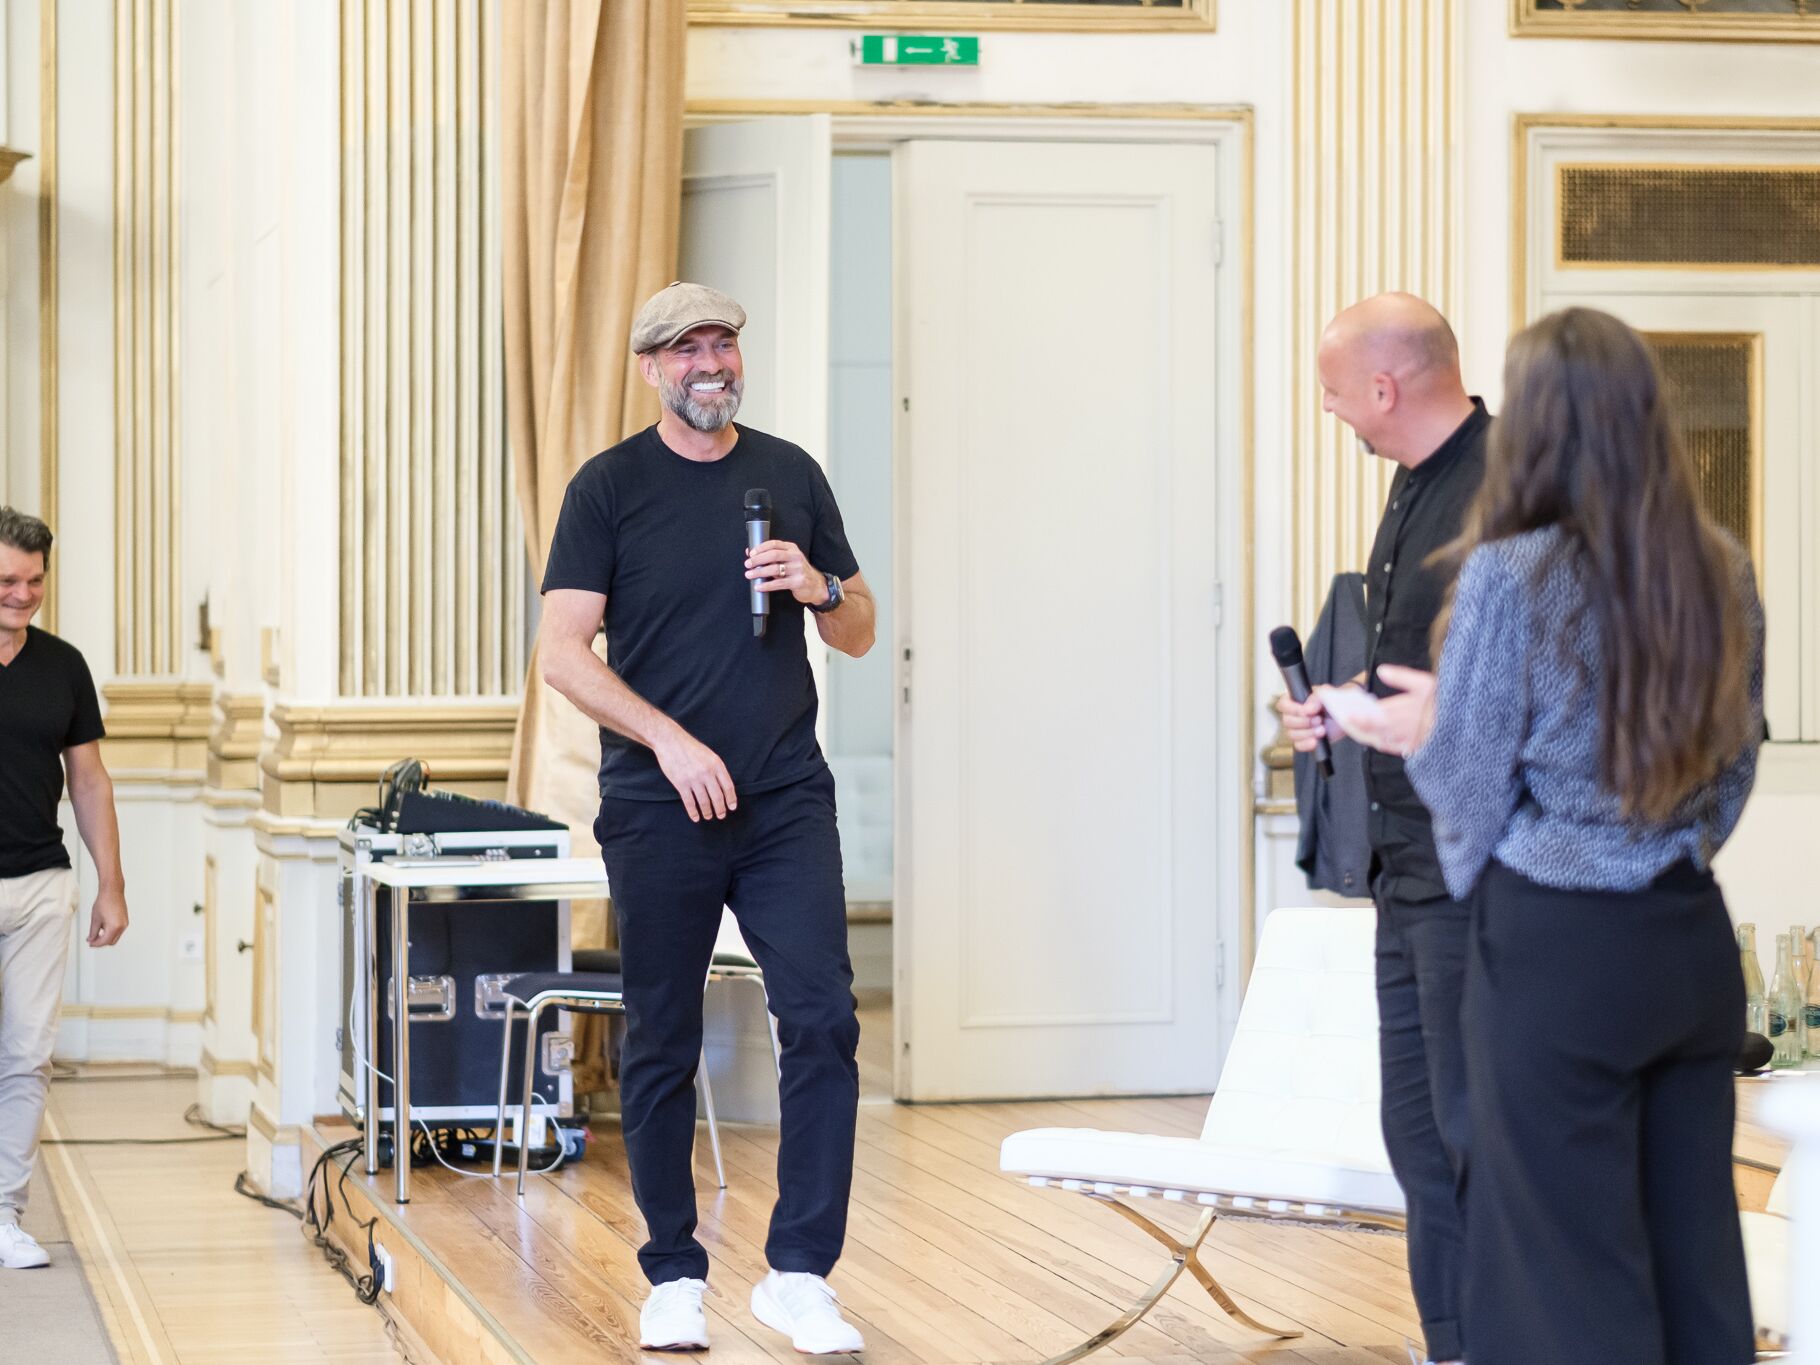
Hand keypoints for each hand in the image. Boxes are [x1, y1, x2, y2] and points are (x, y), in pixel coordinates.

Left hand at [88, 887, 128, 946]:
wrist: (112, 891)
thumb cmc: (104, 902)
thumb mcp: (95, 919)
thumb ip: (93, 932)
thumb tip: (91, 939)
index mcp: (114, 927)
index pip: (104, 942)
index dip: (96, 944)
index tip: (90, 943)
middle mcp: (122, 927)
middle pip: (111, 942)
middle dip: (101, 942)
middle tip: (93, 940)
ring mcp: (125, 924)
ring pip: (115, 937)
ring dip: (106, 937)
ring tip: (97, 933)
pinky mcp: (125, 920)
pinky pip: (118, 931)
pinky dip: (111, 932)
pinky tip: (103, 927)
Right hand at [653, 730, 737, 822]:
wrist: (670, 741)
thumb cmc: (690, 748)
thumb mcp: (709, 754)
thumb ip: (716, 769)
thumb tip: (723, 787)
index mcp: (716, 764)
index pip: (728, 786)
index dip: (731, 799)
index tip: (732, 807)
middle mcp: (706, 772)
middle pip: (717, 796)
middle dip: (720, 809)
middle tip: (721, 816)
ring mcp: (693, 779)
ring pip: (704, 801)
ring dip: (707, 812)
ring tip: (709, 816)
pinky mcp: (681, 783)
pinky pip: (689, 802)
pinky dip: (693, 812)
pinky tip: (696, 817)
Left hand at [745, 540, 829, 606]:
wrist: (815, 585)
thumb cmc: (797, 572)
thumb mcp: (787, 560)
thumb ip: (770, 556)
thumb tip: (749, 552)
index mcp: (792, 548)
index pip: (774, 544)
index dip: (761, 548)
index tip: (751, 553)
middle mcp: (795, 557)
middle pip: (773, 555)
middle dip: (758, 560)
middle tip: (748, 564)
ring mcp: (798, 569)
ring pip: (775, 569)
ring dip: (760, 572)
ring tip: (750, 575)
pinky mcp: (798, 582)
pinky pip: (779, 583)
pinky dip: (766, 585)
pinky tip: (759, 587)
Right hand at [1274, 689, 1330, 752]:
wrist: (1344, 716)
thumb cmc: (1333, 702)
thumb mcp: (1326, 694)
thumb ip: (1315, 697)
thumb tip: (1307, 708)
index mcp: (1295, 700)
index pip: (1283, 704)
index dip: (1293, 709)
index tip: (1308, 711)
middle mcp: (1294, 714)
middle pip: (1286, 721)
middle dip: (1304, 722)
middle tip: (1319, 719)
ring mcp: (1298, 728)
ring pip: (1291, 734)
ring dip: (1308, 733)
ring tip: (1322, 729)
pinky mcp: (1304, 740)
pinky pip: (1298, 745)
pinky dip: (1307, 744)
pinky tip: (1316, 740)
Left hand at [1317, 665, 1437, 757]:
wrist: (1466, 726)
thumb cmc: (1447, 702)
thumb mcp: (1426, 683)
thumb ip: (1402, 677)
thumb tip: (1382, 670)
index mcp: (1403, 711)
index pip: (1372, 714)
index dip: (1356, 715)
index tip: (1343, 713)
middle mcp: (1402, 729)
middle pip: (1371, 729)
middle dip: (1354, 725)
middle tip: (1342, 719)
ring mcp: (1407, 741)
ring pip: (1378, 739)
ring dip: (1364, 733)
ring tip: (1352, 725)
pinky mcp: (1414, 749)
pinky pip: (1391, 748)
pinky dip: (1380, 742)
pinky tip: (1374, 736)